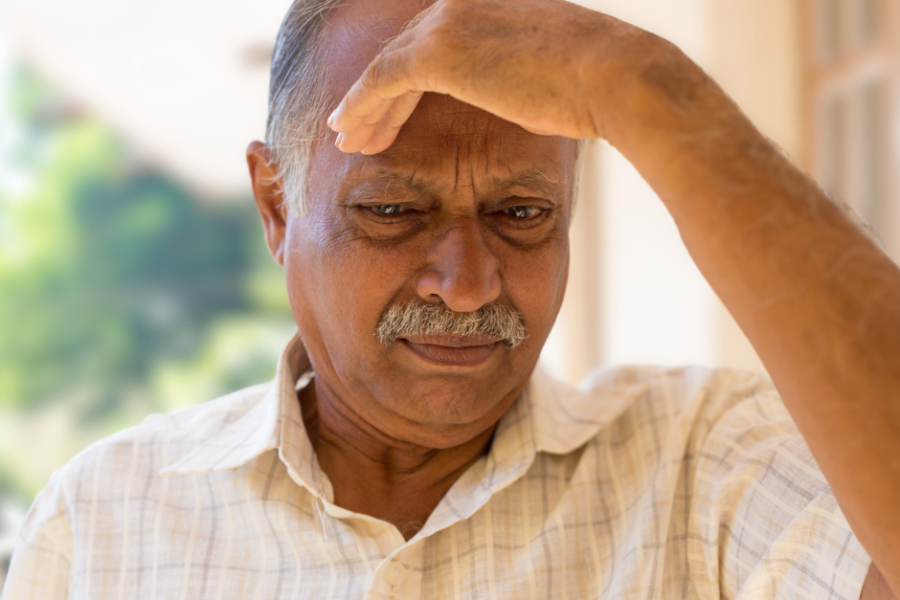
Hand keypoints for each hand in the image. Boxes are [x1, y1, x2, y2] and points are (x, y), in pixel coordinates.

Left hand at [327, 0, 641, 153]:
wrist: (615, 77)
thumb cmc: (595, 88)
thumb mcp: (548, 75)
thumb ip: (516, 77)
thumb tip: (522, 97)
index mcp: (486, 6)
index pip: (430, 44)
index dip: (405, 85)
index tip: (390, 118)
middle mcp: (460, 5)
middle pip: (403, 54)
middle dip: (376, 97)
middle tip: (357, 131)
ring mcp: (448, 23)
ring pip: (387, 69)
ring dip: (364, 108)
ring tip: (348, 141)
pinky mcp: (438, 51)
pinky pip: (382, 82)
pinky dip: (360, 107)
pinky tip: (346, 132)